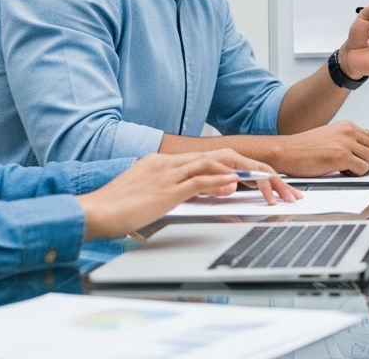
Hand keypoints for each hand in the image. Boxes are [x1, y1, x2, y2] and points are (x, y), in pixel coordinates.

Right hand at [77, 150, 300, 240]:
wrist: (89, 212)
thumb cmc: (115, 209)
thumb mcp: (152, 197)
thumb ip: (181, 192)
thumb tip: (212, 193)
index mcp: (166, 162)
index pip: (214, 157)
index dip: (241, 165)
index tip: (262, 176)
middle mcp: (170, 162)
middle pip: (223, 156)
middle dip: (256, 168)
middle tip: (278, 182)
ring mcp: (168, 173)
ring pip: (217, 164)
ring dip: (247, 174)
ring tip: (269, 183)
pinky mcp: (165, 189)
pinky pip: (199, 181)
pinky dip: (220, 181)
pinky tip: (237, 184)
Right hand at [279, 120, 368, 175]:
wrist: (285, 152)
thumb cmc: (303, 149)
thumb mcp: (329, 138)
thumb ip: (346, 141)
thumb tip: (362, 153)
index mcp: (346, 126)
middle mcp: (348, 131)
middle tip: (366, 172)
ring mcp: (346, 143)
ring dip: (364, 169)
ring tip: (349, 172)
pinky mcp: (341, 156)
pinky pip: (362, 168)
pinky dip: (357, 175)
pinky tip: (344, 174)